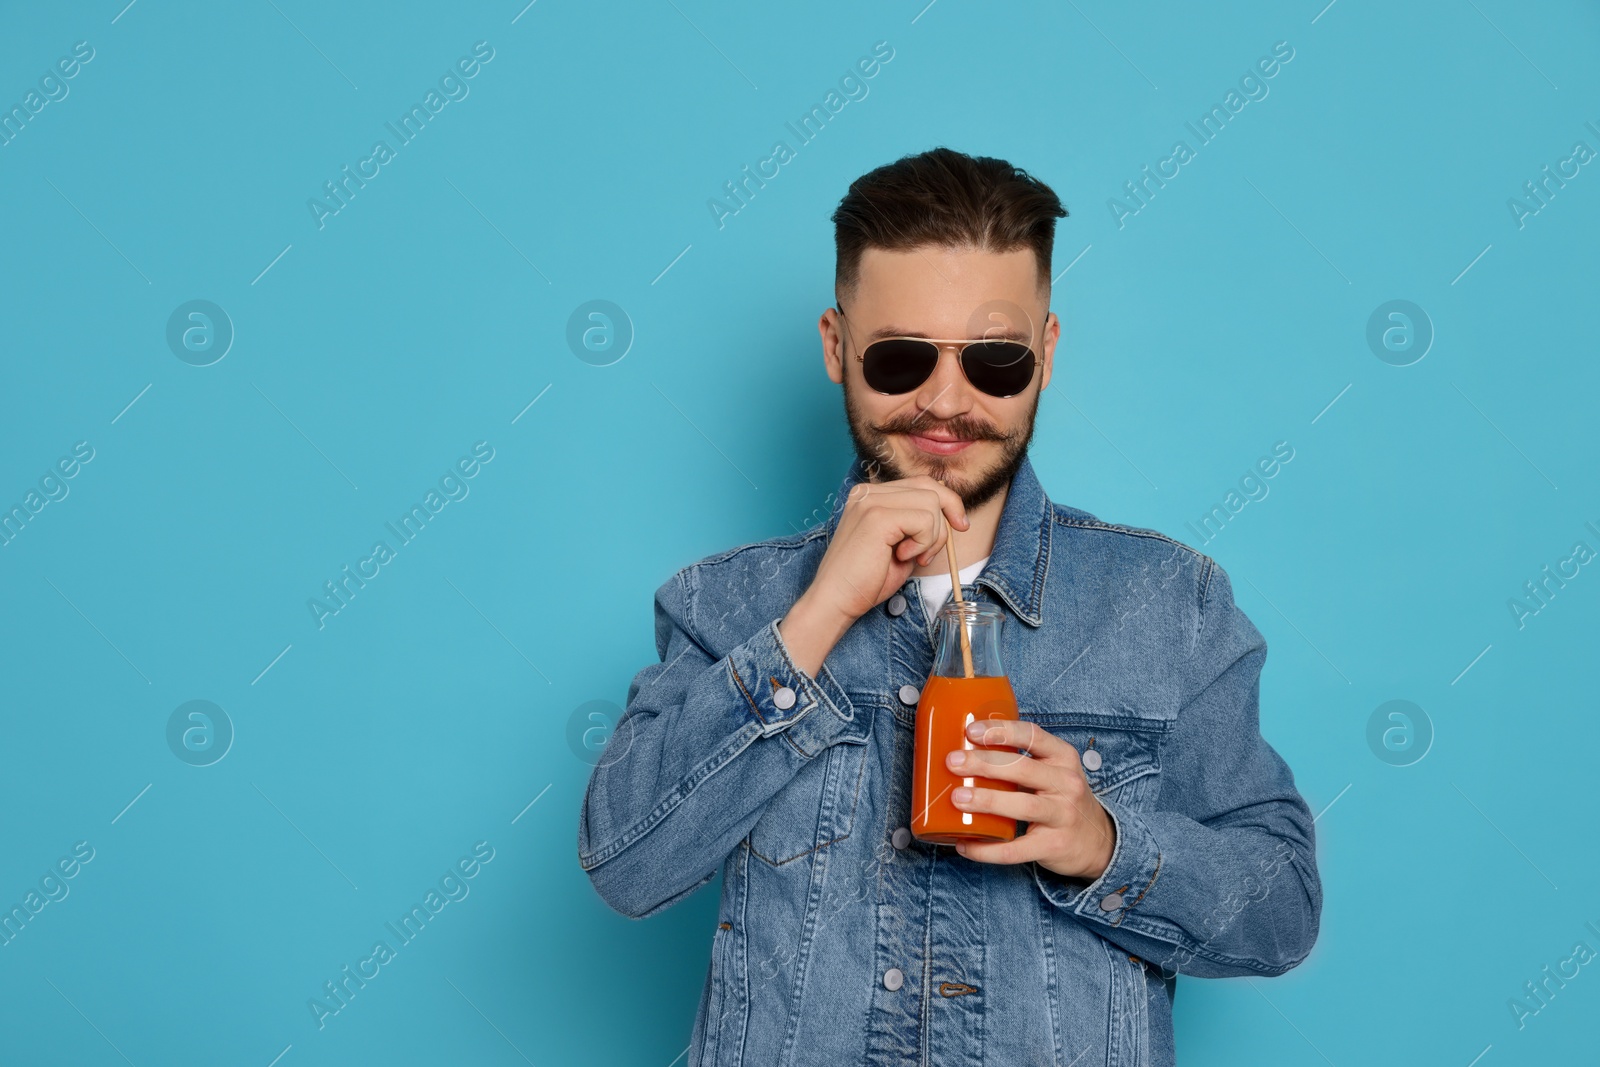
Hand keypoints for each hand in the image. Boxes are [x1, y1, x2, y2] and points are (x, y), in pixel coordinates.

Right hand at [795, 475, 969, 625]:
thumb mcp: (901, 544)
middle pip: (930, 487)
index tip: (960, 526)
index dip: (948, 503)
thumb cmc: (866, 579)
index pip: (922, 483)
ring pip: (931, 503)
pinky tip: (902, 556)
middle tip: (930, 553)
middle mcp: (868, 492)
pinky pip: (924, 520)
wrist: (836, 601)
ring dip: (932, 537)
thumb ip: (918, 524)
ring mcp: (870, 501)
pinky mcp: (877, 516)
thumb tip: (951, 512)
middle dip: (944, 521)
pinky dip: (923, 543)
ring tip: (911, 557)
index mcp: (870, 495)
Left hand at [945, 718, 1115, 880]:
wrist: (1097, 842)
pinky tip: (965, 845)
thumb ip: (1019, 760)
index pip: (1033, 735)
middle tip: (953, 763)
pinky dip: (988, 849)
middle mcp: (1067, 783)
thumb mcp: (1052, 771)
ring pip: (1023, 805)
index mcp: (1063, 757)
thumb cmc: (1061, 799)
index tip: (971, 731)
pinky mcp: (1054, 845)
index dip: (1002, 730)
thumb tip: (963, 751)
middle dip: (984, 764)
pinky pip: (1017, 849)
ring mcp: (1063, 815)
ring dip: (987, 800)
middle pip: (1023, 768)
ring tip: (957, 798)